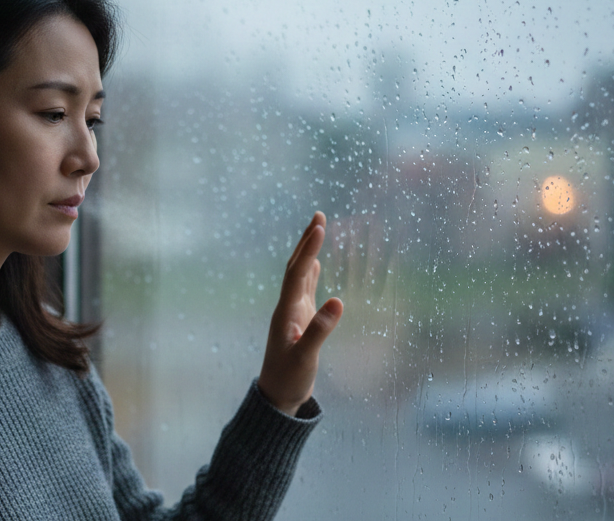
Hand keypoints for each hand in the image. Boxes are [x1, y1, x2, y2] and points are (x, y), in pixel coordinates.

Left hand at [257, 211, 343, 415]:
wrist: (276, 398)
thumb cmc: (289, 379)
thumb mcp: (305, 358)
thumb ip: (319, 331)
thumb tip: (337, 301)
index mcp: (286, 312)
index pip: (297, 273)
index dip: (309, 249)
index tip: (320, 225)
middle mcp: (287, 307)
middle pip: (296, 267)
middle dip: (307, 241)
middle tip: (319, 216)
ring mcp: (292, 313)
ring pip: (300, 275)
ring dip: (308, 252)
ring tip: (317, 229)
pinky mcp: (298, 321)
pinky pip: (304, 290)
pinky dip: (310, 273)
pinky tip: (314, 264)